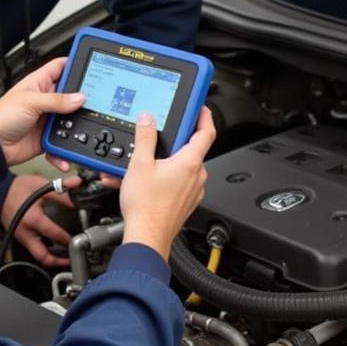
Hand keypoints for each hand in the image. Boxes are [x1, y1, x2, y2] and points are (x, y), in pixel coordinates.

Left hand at [0, 57, 84, 166]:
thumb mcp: (31, 102)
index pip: (60, 67)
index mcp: (38, 83)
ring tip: (82, 126)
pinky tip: (67, 148)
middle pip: (71, 93)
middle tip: (95, 99)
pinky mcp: (48, 136)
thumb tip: (79, 98)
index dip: (74, 62)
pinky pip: (63, 140)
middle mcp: (45, 99)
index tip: (90, 64)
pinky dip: (67, 147)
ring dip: (76, 124)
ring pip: (70, 118)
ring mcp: (47, 118)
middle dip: (82, 97)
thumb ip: (57, 100)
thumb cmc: (1, 118)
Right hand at [1, 172, 79, 267]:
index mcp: (33, 220)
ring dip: (51, 257)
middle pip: (43, 256)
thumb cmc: (16, 189)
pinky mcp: (19, 237)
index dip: (68, 239)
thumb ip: (61, 190)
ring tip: (64, 256)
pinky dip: (44, 251)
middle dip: (59, 261)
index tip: (78, 239)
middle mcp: (26, 232)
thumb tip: (76, 191)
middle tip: (71, 258)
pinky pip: (32, 248)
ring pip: (37, 255)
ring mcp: (21, 237)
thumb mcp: (41, 186)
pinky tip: (53, 247)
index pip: (55, 235)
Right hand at [120, 108, 215, 259]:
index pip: (207, 131)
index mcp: (190, 162)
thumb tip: (147, 120)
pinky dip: (160, 178)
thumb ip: (145, 138)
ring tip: (139, 165)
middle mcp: (197, 176)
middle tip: (157, 136)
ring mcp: (193, 190)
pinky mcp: (185, 202)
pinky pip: (176, 183)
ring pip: (180, 167)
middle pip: (190, 149)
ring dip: (161, 162)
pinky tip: (141, 182)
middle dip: (171, 142)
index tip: (199, 107)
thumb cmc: (146, 208)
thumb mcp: (139, 164)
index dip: (204, 115)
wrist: (146, 238)